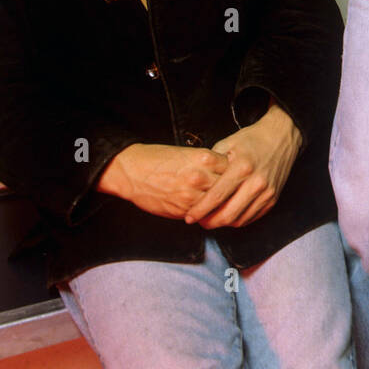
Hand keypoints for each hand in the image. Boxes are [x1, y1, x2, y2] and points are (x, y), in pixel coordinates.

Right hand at [96, 143, 229, 220]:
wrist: (132, 172)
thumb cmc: (158, 159)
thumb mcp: (188, 153)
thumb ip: (208, 163)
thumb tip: (225, 174)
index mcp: (204, 158)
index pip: (232, 167)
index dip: (234, 172)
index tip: (236, 175)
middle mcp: (200, 176)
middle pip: (229, 187)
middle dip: (232, 190)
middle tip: (236, 192)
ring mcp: (192, 195)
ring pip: (218, 204)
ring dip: (221, 205)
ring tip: (225, 204)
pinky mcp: (183, 210)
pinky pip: (203, 215)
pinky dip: (207, 213)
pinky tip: (208, 210)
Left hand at [183, 104, 303, 229]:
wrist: (281, 136)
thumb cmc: (252, 139)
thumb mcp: (227, 143)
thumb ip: (212, 164)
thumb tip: (195, 182)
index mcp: (242, 167)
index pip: (216, 197)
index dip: (200, 210)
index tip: (189, 217)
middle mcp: (256, 182)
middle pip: (228, 215)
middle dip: (209, 222)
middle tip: (199, 221)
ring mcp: (266, 192)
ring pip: (240, 220)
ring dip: (223, 224)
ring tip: (212, 218)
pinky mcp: (273, 198)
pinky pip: (252, 217)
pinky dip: (238, 220)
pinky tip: (229, 214)